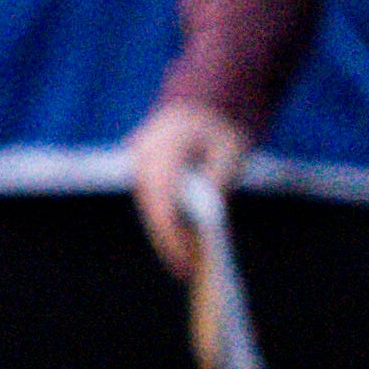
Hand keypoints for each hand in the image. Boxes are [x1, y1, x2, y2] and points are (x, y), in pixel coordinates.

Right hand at [132, 97, 255, 281]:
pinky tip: (182, 236)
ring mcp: (138, 158)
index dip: (172, 237)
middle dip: (168, 240)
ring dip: (166, 230)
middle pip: (151, 208)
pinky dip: (166, 216)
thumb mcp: (230, 153)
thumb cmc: (222, 126)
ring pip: (149, 204)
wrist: (206, 98)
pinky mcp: (141, 164)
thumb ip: (217, 184)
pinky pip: (151, 197)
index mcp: (164, 148)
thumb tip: (209, 224)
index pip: (161, 203)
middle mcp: (142, 154)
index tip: (186, 263)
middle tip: (187, 269)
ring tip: (186, 259)